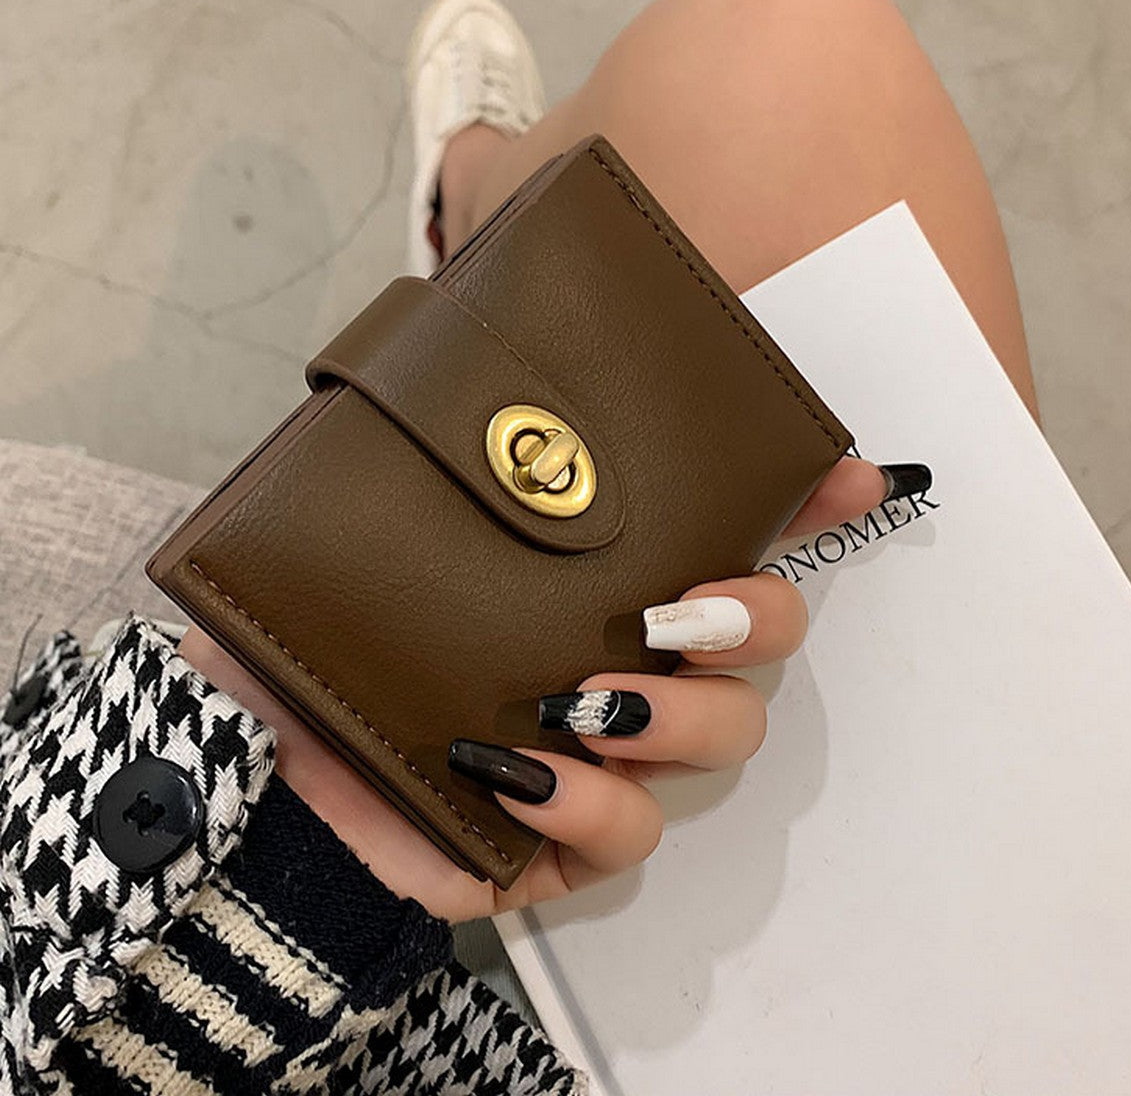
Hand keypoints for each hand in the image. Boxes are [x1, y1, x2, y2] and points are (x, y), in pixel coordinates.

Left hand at [180, 456, 919, 921]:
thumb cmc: (315, 625)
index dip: (805, 504)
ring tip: (589, 694)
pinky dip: (593, 802)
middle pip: (761, 642)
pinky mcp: (564, 842)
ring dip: (677, 713)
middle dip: (754, 620)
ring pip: (725, 738)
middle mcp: (623, 655)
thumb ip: (430, 430)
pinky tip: (517, 770)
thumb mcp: (363, 506)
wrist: (244, 759)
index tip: (852, 475)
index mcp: (598, 576)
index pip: (727, 532)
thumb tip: (475, 321)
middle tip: (678, 610)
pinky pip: (631, 835)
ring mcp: (602, 754)